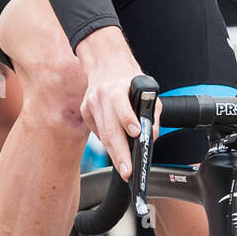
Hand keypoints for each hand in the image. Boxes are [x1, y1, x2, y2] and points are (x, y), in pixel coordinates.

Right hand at [76, 26, 148, 180]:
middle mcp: (102, 94)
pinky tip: (114, 148)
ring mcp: (91, 102)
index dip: (128, 118)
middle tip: (128, 170)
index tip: (136, 133)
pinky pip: (97, 131)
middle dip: (120, 152)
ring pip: (103, 134)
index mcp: (118, 86)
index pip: (121, 102)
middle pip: (110, 127)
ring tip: (124, 169)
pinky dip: (107, 142)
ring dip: (114, 155)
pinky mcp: (84, 110)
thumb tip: (150, 137)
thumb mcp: (148, 91)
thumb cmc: (130, 80)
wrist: (107, 64)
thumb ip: (151, 113)